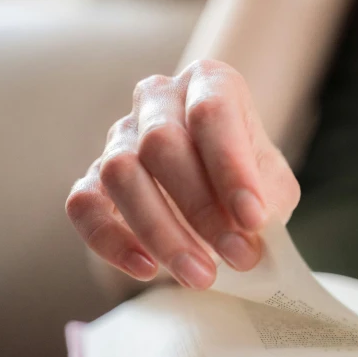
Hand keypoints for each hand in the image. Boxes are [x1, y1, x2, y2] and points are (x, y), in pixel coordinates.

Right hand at [66, 60, 300, 289]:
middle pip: (161, 143)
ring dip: (160, 231)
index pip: (211, 112)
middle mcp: (157, 100)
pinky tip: (146, 269)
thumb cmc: (245, 180)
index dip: (231, 167)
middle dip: (201, 208)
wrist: (214, 190)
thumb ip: (267, 201)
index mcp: (208, 82)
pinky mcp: (92, 179)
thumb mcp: (273, 184)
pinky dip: (111, 241)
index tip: (253, 219)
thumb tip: (248, 232)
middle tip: (237, 256)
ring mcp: (119, 137)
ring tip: (199, 275)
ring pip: (120, 173)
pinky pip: (84, 205)